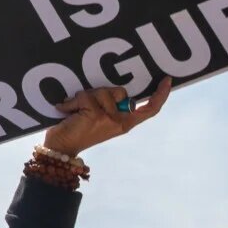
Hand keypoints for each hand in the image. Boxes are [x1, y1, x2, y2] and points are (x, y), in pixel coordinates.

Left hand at [45, 76, 172, 155]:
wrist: (60, 147)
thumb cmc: (77, 129)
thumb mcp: (99, 117)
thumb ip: (110, 105)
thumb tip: (111, 90)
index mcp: (124, 123)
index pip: (149, 110)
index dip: (160, 95)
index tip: (167, 80)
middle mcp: (120, 122)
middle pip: (121, 92)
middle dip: (101, 91)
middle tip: (86, 105)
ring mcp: (109, 119)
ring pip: (102, 91)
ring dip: (85, 96)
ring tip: (75, 110)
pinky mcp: (96, 116)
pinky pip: (86, 96)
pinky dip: (72, 101)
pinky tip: (66, 110)